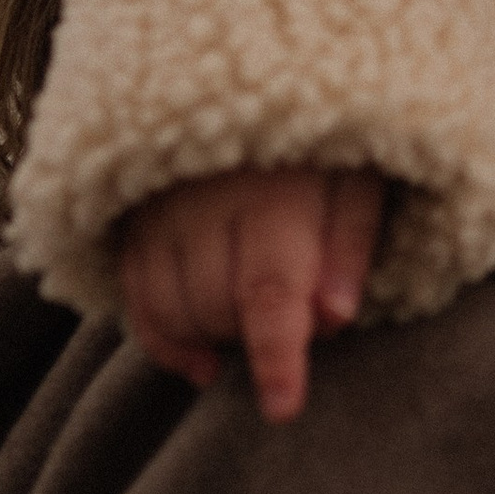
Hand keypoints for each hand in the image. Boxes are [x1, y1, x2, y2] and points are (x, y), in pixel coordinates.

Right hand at [117, 165, 386, 422]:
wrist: (252, 85)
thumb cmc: (323, 140)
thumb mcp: (361, 175)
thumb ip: (351, 243)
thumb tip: (335, 319)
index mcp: (274, 191)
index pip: (269, 291)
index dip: (276, 356)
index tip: (283, 408)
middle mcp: (203, 204)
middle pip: (215, 310)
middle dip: (256, 336)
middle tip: (298, 318)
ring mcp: (158, 214)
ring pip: (171, 313)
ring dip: (214, 338)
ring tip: (255, 322)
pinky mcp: (132, 224)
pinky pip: (137, 305)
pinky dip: (168, 341)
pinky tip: (204, 359)